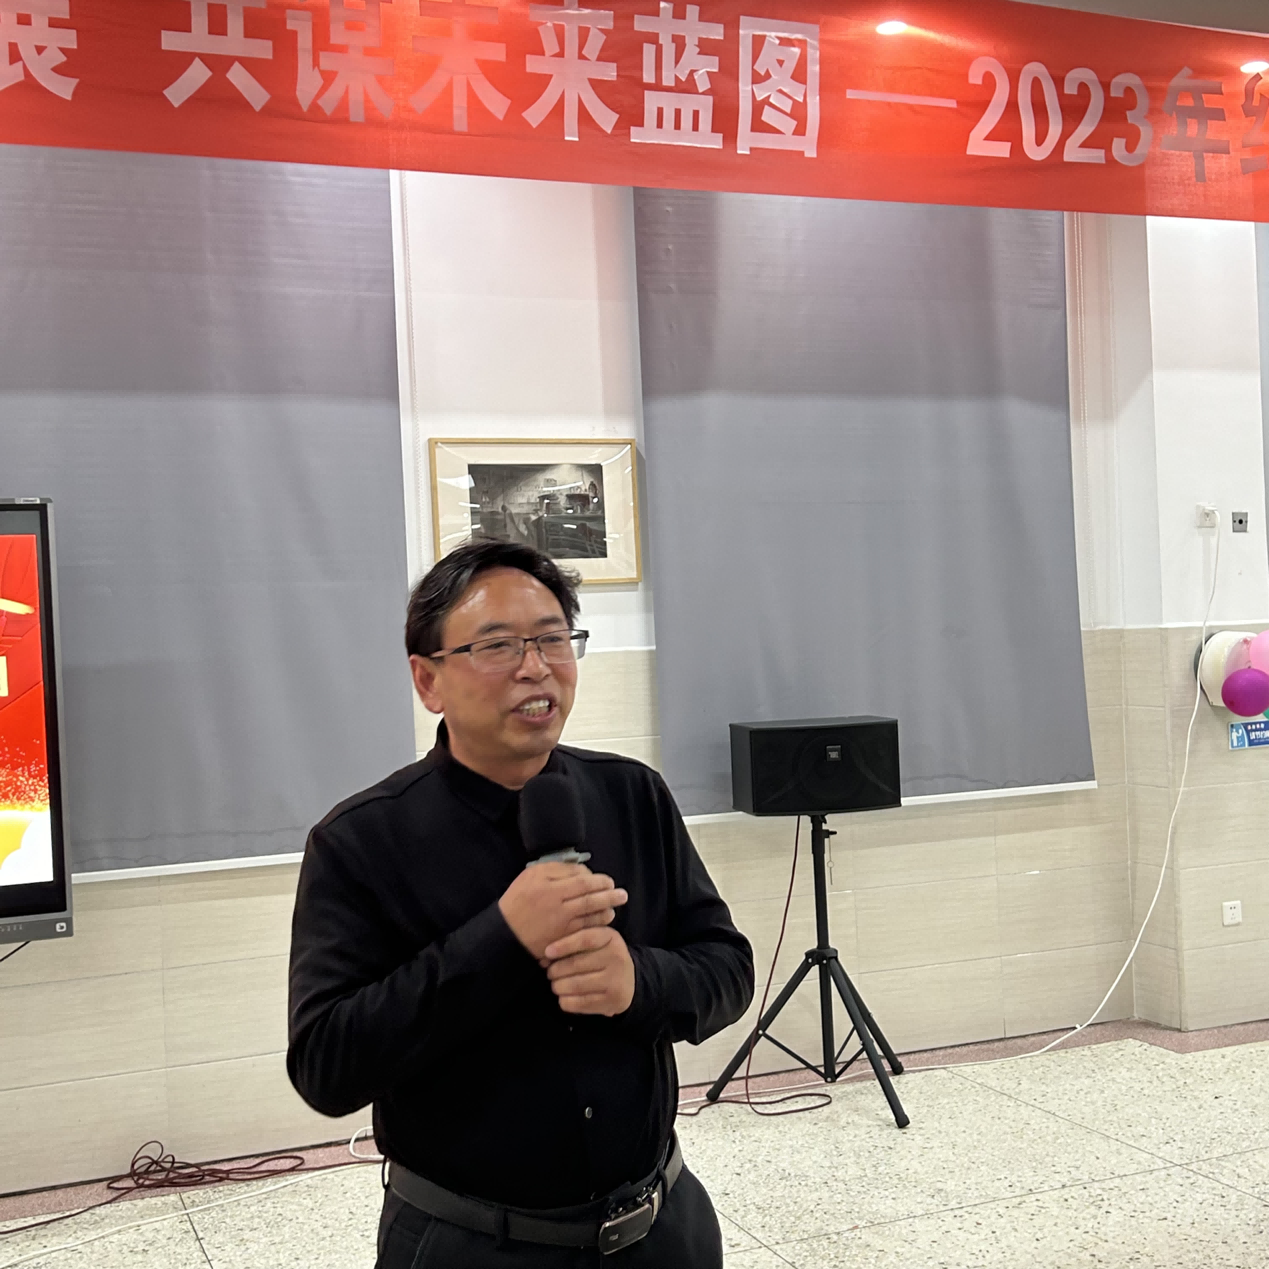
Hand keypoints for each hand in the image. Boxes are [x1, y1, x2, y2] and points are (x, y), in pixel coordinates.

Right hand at [498, 863, 627, 961]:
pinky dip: (597, 926)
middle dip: (610, 896)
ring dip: (606, 911)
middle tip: (622, 894)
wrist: (505, 932)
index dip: (599, 881)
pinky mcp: (562, 941)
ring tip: (613, 907)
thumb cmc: (519, 899)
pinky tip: (603, 921)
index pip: (583, 882)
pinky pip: (585, 933)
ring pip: (591, 918)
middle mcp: (558, 907)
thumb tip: (583, 871)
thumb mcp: (532, 875)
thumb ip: (557, 869)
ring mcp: (561, 926)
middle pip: (591, 900)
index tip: (608, 882)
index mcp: (551, 888)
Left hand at [543, 926, 635, 1016]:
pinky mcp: (612, 1001)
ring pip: (576, 985)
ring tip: (555, 985)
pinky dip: (566, 1001)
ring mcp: (616, 981)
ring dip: (559, 986)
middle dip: (556, 970)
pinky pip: (581, 1003)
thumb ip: (574, 942)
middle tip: (550, 972)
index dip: (564, 945)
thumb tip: (547, 954)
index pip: (585, 939)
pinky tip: (563, 997)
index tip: (547, 952)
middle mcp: (616, 958)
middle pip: (577, 964)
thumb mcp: (596, 941)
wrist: (628, 980)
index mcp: (611, 938)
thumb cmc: (603, 956)